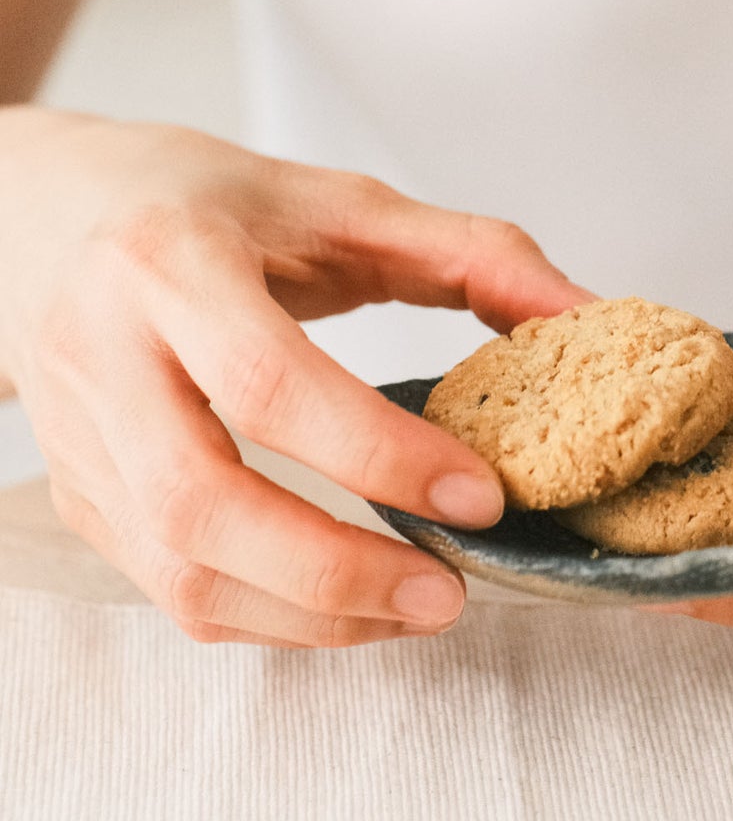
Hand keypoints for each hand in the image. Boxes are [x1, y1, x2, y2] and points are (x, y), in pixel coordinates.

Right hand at [0, 110, 589, 646]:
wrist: (55, 216)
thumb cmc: (214, 206)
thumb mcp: (347, 205)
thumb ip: (475, 256)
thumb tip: (589, 316)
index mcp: (172, 262)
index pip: (270, 382)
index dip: (381, 454)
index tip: (480, 497)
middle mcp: (100, 353)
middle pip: (200, 503)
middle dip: (337, 572)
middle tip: (448, 594)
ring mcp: (76, 435)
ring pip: (176, 569)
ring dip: (308, 615)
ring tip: (415, 608)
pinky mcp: (77, 492)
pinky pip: (166, 587)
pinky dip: (266, 615)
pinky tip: (346, 602)